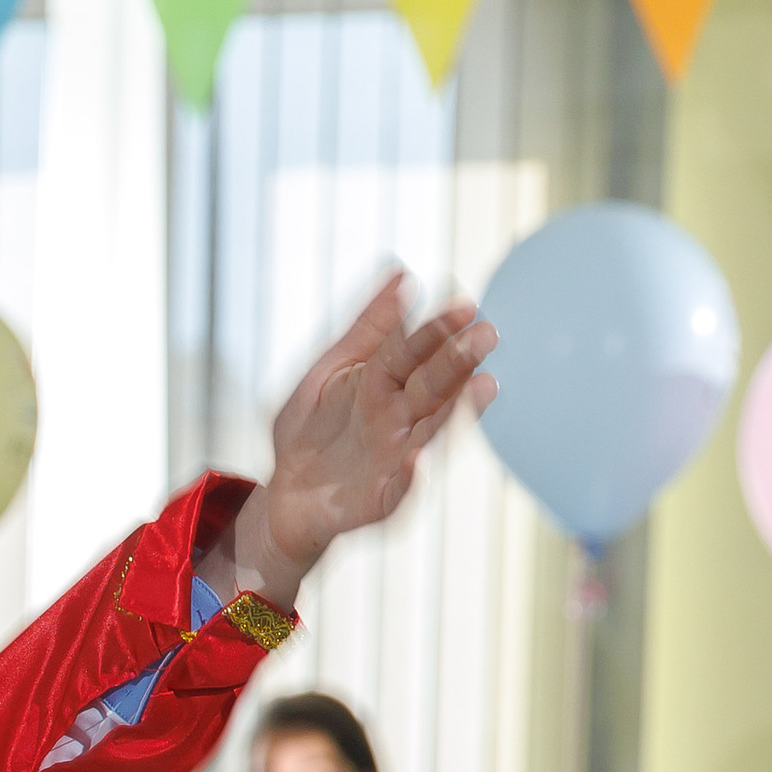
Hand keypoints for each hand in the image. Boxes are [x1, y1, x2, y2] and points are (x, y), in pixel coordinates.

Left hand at [228, 274, 496, 607]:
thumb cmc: (311, 429)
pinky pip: (401, 489)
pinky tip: (418, 459)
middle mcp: (398, 416)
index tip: (464, 304)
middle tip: (486, 334)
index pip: (413, 349)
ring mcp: (396, 457)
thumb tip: (402, 273)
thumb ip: (367, 328)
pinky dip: (411, 477)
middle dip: (458, 360)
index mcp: (383, 381)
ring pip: (432, 430)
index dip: (436, 329)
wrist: (285, 493)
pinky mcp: (385, 498)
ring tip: (482, 387)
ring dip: (458, 412)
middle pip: (432, 384)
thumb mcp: (329, 370)